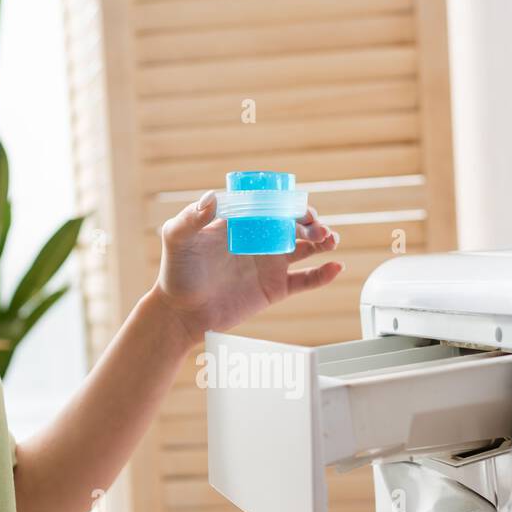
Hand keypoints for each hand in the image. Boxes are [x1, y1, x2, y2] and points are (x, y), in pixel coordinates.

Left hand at [154, 191, 342, 341]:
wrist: (182, 312)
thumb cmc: (176, 272)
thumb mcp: (177, 239)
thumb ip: (191, 218)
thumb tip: (211, 198)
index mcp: (242, 222)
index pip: (272, 205)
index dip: (290, 203)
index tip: (299, 208)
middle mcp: (260, 239)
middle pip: (295, 225)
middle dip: (311, 222)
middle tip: (318, 228)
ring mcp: (269, 263)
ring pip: (306, 248)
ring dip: (323, 241)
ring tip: (331, 241)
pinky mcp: (275, 288)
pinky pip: (305, 280)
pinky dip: (323, 275)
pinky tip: (335, 268)